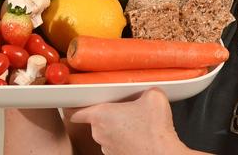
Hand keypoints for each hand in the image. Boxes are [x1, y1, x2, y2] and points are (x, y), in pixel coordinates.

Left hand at [67, 88, 186, 154]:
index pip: (75, 111)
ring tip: (134, 121)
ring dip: (116, 127)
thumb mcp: (153, 96)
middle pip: (95, 120)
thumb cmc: (154, 129)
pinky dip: (124, 138)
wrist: (162, 154)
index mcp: (101, 115)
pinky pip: (116, 143)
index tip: (80, 100)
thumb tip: (148, 90)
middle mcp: (99, 133)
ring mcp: (107, 147)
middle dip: (107, 113)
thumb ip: (145, 89)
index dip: (77, 105)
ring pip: (106, 133)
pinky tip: (138, 133)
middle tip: (122, 106)